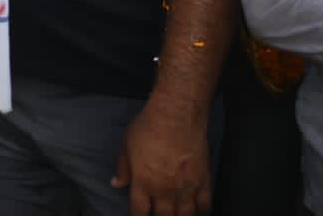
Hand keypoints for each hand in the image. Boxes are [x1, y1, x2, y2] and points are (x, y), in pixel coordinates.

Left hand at [113, 101, 211, 215]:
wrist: (176, 115)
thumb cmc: (147, 127)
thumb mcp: (125, 145)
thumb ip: (122, 168)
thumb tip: (117, 184)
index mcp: (143, 182)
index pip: (139, 212)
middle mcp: (165, 189)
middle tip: (157, 215)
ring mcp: (186, 187)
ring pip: (185, 215)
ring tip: (175, 215)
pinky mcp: (204, 180)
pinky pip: (205, 204)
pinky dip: (202, 210)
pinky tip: (197, 211)